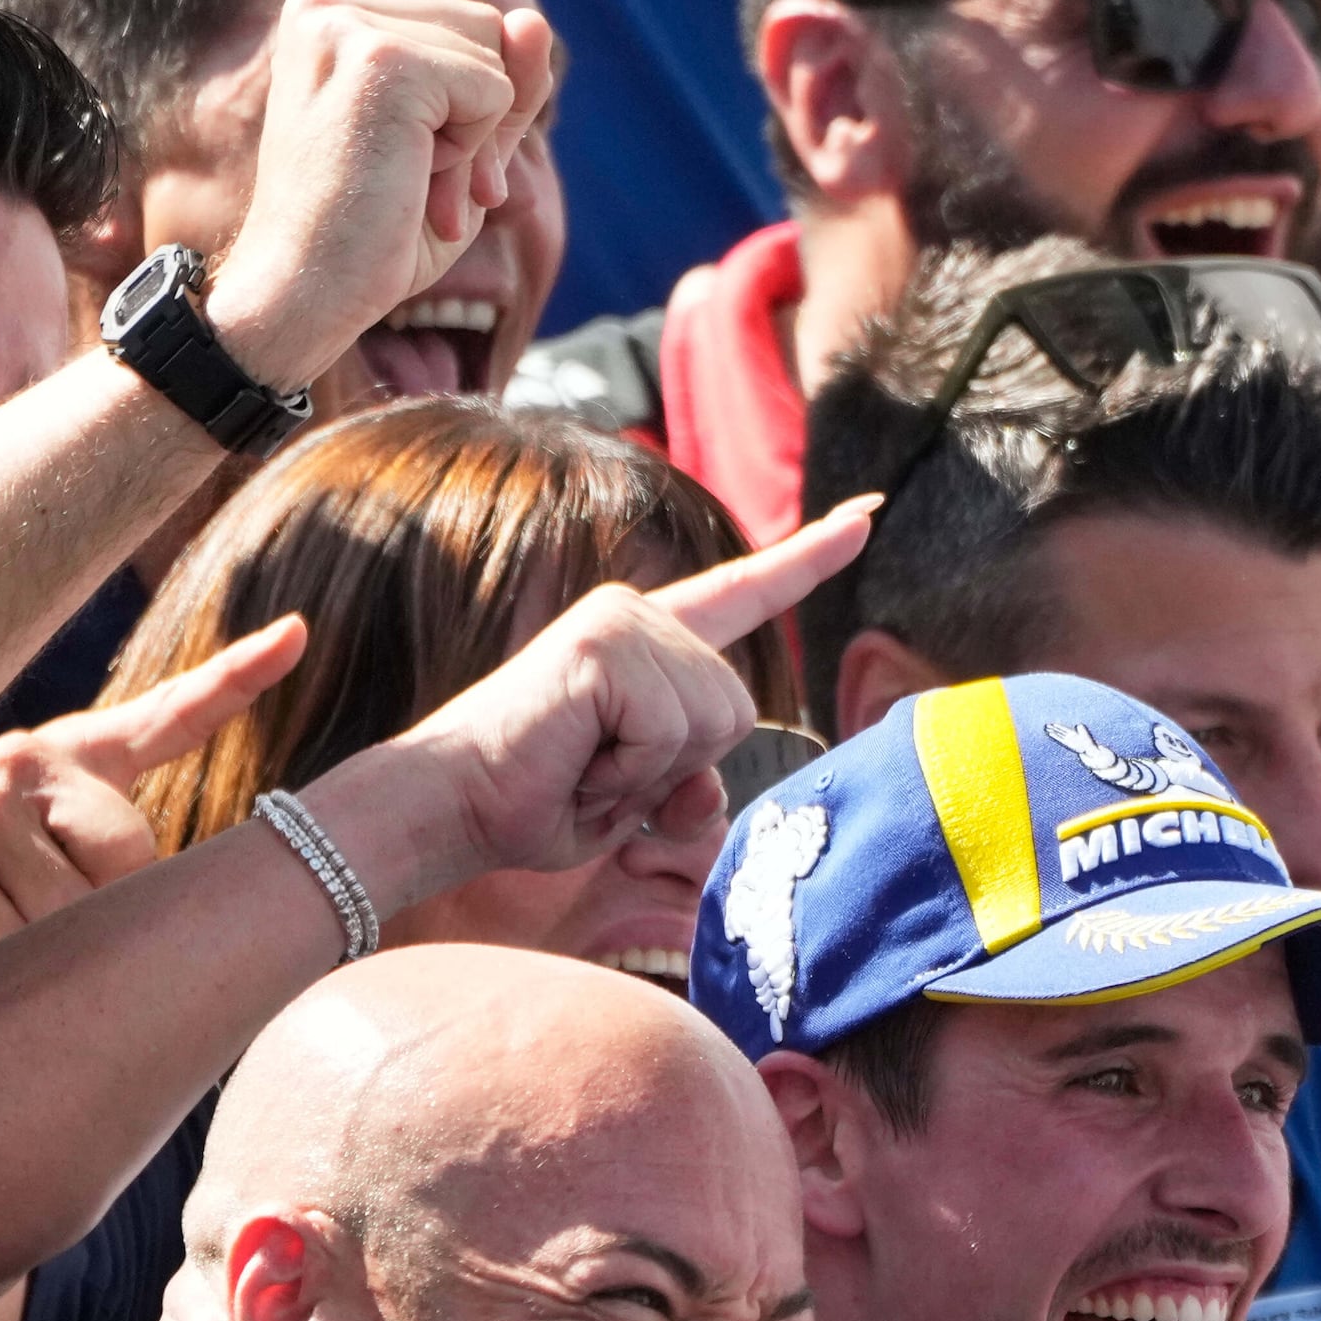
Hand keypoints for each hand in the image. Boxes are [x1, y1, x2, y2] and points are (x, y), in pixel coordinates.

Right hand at [0, 615, 306, 994]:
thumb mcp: (63, 864)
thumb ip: (128, 868)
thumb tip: (217, 907)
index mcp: (72, 759)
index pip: (167, 717)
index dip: (235, 678)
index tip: (298, 635)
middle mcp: (23, 762)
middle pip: (130, 861)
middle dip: (104, 918)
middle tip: (41, 923)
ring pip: (74, 912)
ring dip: (51, 957)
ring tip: (0, 939)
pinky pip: (15, 944)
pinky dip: (1, 972)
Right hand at [206, 0, 560, 391]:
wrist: (298, 296)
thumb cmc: (369, 240)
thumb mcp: (457, 154)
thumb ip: (500, 84)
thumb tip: (530, 18)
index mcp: (337, 20)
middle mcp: (331, 7)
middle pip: (488, 26)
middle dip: (488, 118)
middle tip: (429, 187)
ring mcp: (347, 24)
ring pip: (494, 55)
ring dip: (481, 139)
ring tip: (417, 190)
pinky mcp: (377, 56)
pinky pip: (488, 85)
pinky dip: (474, 147)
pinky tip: (416, 182)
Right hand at [316, 502, 869, 908]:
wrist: (452, 805)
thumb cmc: (533, 802)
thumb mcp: (635, 796)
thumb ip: (689, 779)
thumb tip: (710, 796)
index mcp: (648, 641)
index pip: (744, 591)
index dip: (809, 557)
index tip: (868, 514)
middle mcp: (638, 612)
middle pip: (739, 708)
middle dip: (681, 768)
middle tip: (600, 776)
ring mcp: (622, 621)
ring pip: (714, 722)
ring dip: (652, 774)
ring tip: (585, 769)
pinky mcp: (606, 645)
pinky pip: (671, 732)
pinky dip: (629, 773)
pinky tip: (577, 762)